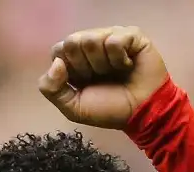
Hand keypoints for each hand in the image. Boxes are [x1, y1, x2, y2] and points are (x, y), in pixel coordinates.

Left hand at [38, 26, 168, 129]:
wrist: (142, 114)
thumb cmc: (110, 109)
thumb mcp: (73, 108)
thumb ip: (51, 88)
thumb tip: (56, 62)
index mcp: (75, 59)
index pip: (58, 50)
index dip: (69, 70)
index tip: (83, 83)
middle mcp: (91, 44)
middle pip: (72, 42)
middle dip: (85, 67)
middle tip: (101, 78)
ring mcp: (110, 37)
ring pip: (91, 39)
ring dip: (103, 64)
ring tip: (116, 73)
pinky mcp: (131, 35)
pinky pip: (114, 40)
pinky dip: (119, 59)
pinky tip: (128, 66)